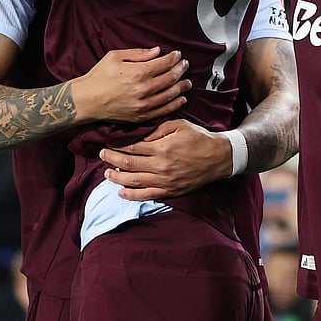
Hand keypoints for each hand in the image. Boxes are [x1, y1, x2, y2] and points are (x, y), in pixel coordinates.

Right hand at [70, 47, 189, 123]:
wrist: (87, 100)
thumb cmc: (99, 76)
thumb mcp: (115, 56)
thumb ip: (139, 53)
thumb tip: (158, 51)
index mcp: (137, 72)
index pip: (164, 63)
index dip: (174, 58)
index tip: (178, 55)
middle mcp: (143, 89)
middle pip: (170, 78)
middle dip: (181, 69)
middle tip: (185, 65)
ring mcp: (144, 105)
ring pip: (171, 94)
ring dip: (182, 87)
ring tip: (187, 81)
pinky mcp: (141, 116)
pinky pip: (164, 110)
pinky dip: (175, 104)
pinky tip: (181, 98)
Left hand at [100, 119, 231, 200]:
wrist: (219, 157)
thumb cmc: (199, 138)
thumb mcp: (179, 125)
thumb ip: (157, 129)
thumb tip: (139, 135)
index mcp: (162, 148)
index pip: (132, 147)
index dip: (117, 144)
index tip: (107, 141)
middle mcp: (160, 166)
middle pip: (128, 163)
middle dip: (111, 158)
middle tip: (101, 154)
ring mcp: (164, 181)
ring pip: (133, 181)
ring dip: (116, 177)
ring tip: (106, 173)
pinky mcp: (170, 191)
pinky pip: (146, 195)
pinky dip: (131, 195)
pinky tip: (121, 192)